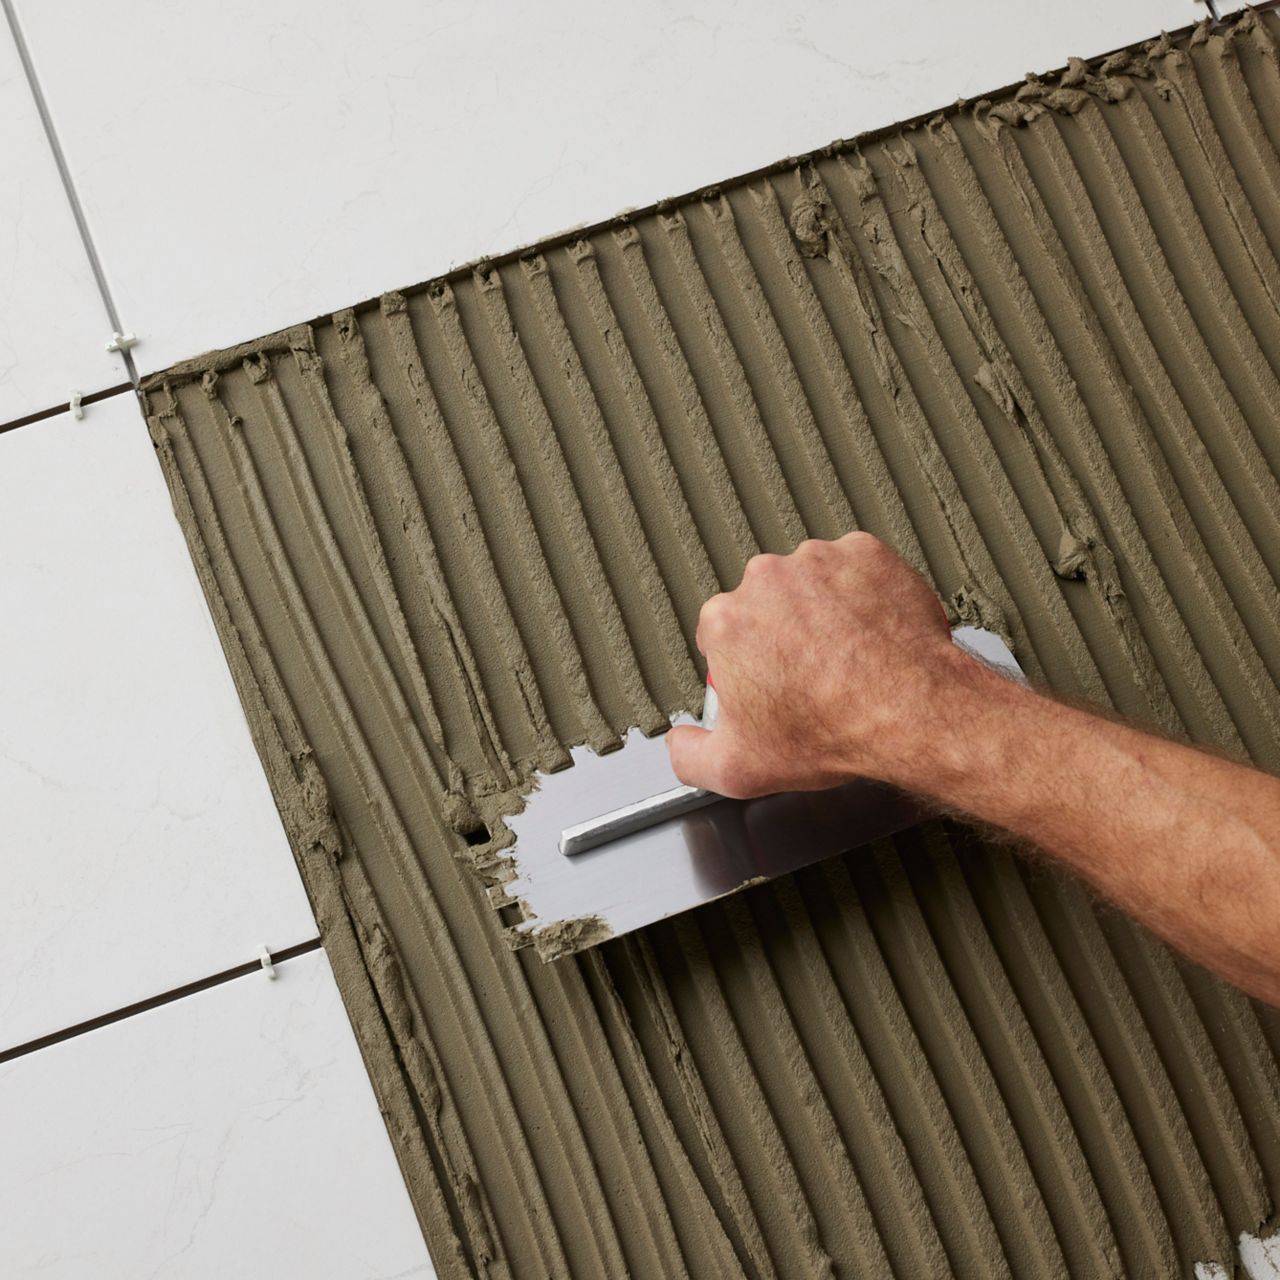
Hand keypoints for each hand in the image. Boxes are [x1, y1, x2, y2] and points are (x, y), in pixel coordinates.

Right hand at [666, 533, 959, 797]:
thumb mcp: (736, 771)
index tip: (769, 686)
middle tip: (811, 676)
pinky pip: (856, 571)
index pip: (721, 637)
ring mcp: (817, 561)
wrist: (911, 711)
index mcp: (725, 621)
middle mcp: (765, 579)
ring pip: (810, 585)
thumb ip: (688, 755)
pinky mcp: (865, 553)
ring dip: (822, 612)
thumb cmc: (831, 732)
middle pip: (764, 606)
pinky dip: (862, 595)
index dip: (745, 666)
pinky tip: (870, 633)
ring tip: (846, 657)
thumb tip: (680, 743)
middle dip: (781, 635)